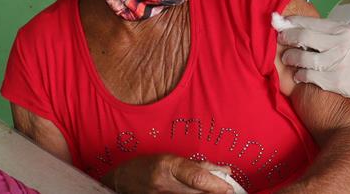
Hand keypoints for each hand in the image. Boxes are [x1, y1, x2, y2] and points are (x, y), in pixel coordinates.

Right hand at [106, 155, 236, 193]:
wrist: (121, 180)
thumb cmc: (147, 166)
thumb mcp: (171, 159)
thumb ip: (198, 166)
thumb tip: (224, 171)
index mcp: (168, 166)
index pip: (198, 177)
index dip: (216, 184)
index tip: (229, 188)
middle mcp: (164, 184)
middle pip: (197, 193)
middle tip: (226, 192)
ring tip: (213, 193)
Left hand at [280, 16, 349, 103]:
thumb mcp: (349, 35)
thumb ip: (327, 33)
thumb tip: (300, 29)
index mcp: (341, 30)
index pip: (309, 22)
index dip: (290, 22)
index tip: (280, 23)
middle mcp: (338, 44)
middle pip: (302, 37)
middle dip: (287, 37)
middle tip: (281, 39)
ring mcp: (336, 63)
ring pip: (303, 58)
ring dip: (291, 58)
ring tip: (289, 58)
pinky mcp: (335, 81)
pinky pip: (309, 76)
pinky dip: (300, 75)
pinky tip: (299, 74)